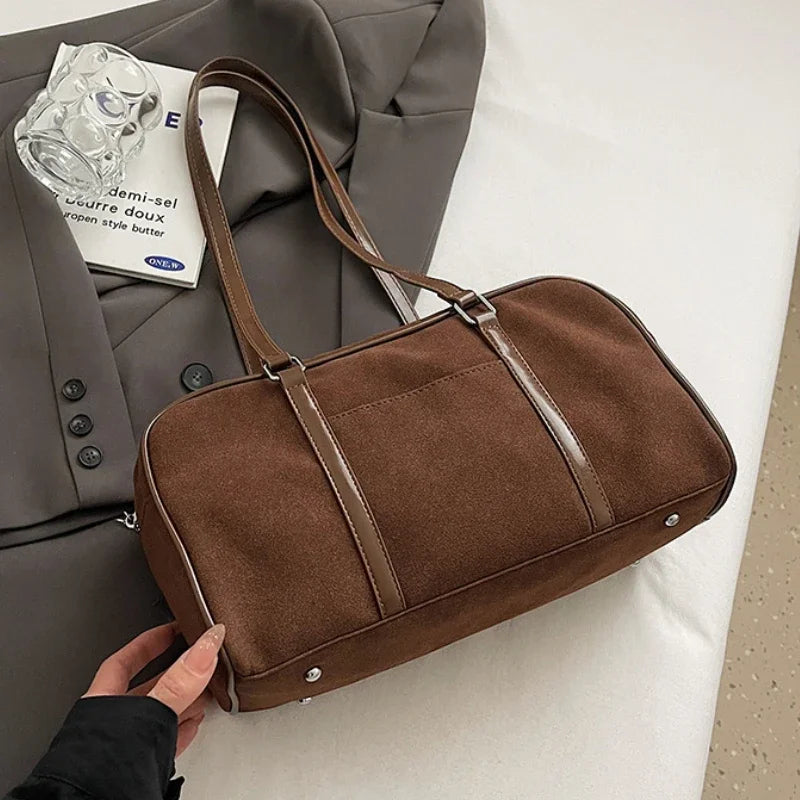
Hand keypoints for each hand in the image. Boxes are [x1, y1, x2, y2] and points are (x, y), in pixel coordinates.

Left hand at [84, 622, 225, 755]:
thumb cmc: (100, 767)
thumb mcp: (150, 712)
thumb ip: (181, 679)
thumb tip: (206, 644)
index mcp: (102, 701)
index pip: (125, 660)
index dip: (150, 642)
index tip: (172, 629)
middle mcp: (111, 722)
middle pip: (148, 687)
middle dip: (176, 673)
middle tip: (199, 658)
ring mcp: (124, 746)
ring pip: (158, 715)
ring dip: (184, 701)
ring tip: (206, 690)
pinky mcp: (138, 766)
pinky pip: (164, 740)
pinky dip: (182, 728)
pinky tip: (193, 725)